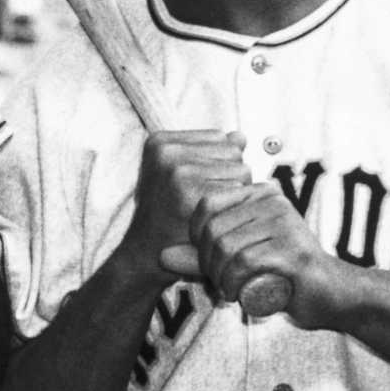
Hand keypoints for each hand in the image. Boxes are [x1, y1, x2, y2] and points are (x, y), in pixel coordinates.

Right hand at [120, 130, 251, 283]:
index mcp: (160, 141)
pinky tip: (214, 218)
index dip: (220, 165)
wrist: (147, 253)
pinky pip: (240, 189)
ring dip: (234, 193)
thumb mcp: (180, 174)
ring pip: (242, 169)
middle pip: (234, 150)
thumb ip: (210, 153)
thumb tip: (241, 136)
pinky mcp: (192, 191)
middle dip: (229, 176)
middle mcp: (166, 150)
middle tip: (201, 200)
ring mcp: (178, 169)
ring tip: (207, 209)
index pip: (222, 138)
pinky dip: (235, 207)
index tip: (194, 186)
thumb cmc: (168, 214)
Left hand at [185, 182, 350, 328]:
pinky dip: (235, 283)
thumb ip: (199, 257)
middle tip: (219, 281)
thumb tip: (161, 255)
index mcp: (258, 194)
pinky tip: (241, 294)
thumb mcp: (234, 261)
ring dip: (221, 276)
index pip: (206, 204)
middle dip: (206, 262)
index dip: (195, 236)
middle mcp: (273, 201)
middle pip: (213, 228)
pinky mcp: (293, 249)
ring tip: (231, 289)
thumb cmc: (280, 275)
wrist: (331, 294)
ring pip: (226, 246)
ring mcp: (285, 222)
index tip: (206, 261)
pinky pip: (245, 262)